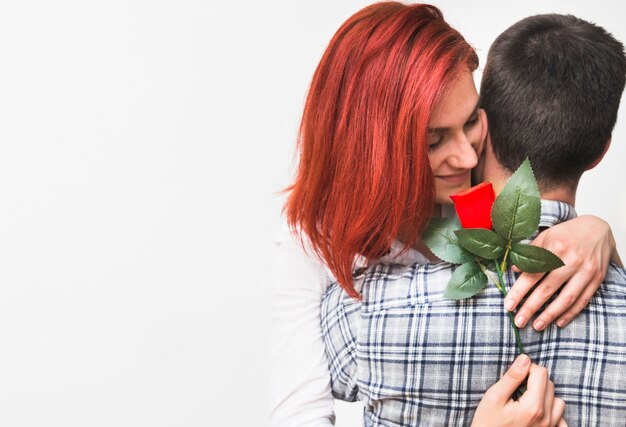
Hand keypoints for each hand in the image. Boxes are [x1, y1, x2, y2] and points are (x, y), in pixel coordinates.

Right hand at [472, 355, 566, 426]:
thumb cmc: (487, 423)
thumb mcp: (494, 397)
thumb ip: (512, 377)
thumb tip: (524, 359)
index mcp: (532, 407)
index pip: (541, 373)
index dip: (528, 368)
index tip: (516, 374)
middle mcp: (546, 418)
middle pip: (550, 385)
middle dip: (535, 380)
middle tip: (517, 386)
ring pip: (558, 401)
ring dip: (545, 395)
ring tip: (527, 399)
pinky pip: (561, 420)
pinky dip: (553, 413)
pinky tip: (539, 413)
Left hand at [504, 215, 618, 330]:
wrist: (598, 229)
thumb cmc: (566, 233)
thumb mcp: (545, 236)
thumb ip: (530, 253)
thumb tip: (514, 270)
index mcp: (555, 247)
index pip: (532, 274)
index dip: (519, 291)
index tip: (508, 305)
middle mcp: (571, 260)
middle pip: (547, 289)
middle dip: (531, 308)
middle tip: (518, 321)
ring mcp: (586, 271)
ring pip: (566, 298)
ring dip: (550, 315)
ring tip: (536, 326)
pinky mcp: (597, 278)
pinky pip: (583, 300)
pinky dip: (571, 313)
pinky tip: (559, 322)